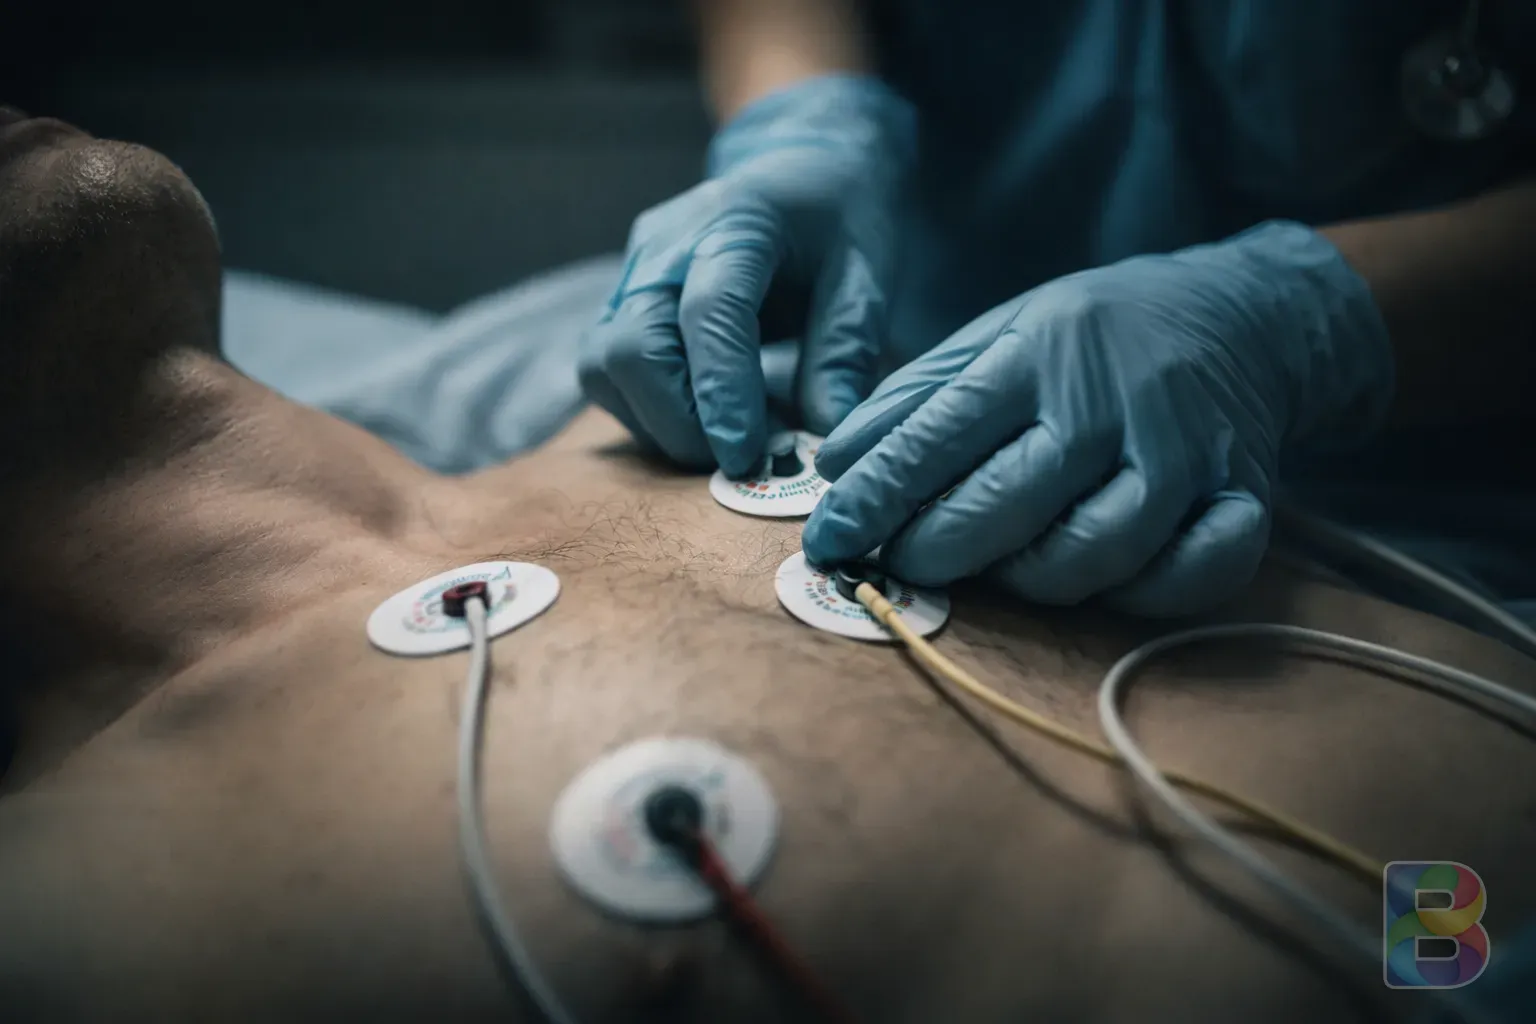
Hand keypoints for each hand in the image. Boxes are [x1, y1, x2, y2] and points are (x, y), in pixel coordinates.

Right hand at [578, 75, 913, 477]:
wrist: (799, 168)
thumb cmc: (837, 218)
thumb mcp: (867, 273)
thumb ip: (845, 350)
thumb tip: (826, 433)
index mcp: (734, 222)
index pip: (707, 313)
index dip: (722, 392)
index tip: (747, 455)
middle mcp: (663, 246)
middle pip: (631, 348)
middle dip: (680, 422)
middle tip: (743, 458)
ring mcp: (632, 273)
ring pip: (603, 366)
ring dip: (658, 423)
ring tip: (725, 437)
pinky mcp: (620, 302)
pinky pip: (605, 372)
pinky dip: (647, 412)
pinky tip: (702, 417)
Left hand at [801, 222, 1393, 615]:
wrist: (1241, 312)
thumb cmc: (1093, 337)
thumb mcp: (997, 337)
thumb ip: (915, 400)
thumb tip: (835, 465)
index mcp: (1037, 354)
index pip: (939, 436)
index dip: (876, 498)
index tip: (829, 539)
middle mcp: (1109, 402)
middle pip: (1009, 506)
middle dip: (938, 551)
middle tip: (904, 565)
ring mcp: (1183, 451)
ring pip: (1094, 554)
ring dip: (1032, 582)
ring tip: (1001, 569)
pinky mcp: (1243, 494)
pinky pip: (1193, 573)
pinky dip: (1143, 594)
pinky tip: (1103, 581)